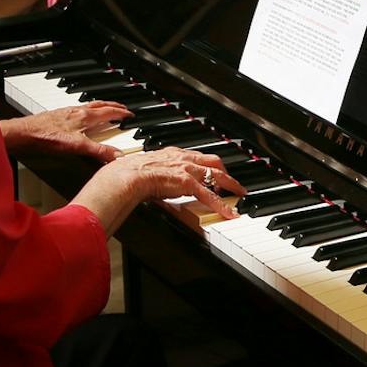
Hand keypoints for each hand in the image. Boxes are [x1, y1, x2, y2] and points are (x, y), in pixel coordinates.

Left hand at [0, 102, 133, 161]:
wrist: (25, 132)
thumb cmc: (47, 136)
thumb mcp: (77, 146)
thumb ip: (98, 151)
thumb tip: (117, 156)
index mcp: (85, 116)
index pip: (109, 112)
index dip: (121, 113)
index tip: (130, 114)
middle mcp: (77, 111)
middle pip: (100, 105)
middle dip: (113, 106)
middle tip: (121, 107)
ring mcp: (67, 112)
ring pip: (88, 106)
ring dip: (100, 107)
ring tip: (104, 109)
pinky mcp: (58, 116)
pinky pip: (77, 110)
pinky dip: (86, 111)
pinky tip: (80, 117)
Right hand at [75, 147, 245, 232]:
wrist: (125, 177)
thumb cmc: (126, 174)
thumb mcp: (142, 169)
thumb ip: (150, 174)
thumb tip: (145, 183)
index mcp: (172, 153)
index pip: (196, 156)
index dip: (206, 164)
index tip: (212, 170)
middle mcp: (183, 158)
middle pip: (213, 162)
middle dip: (225, 172)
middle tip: (233, 182)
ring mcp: (187, 170)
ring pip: (217, 176)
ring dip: (231, 186)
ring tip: (240, 194)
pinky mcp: (188, 184)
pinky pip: (210, 196)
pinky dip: (222, 206)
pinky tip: (230, 213)